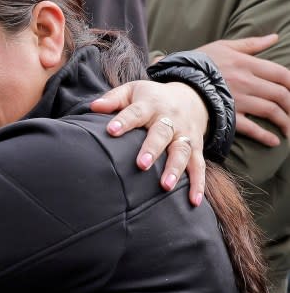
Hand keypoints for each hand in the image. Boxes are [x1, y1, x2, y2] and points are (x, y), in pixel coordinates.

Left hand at [91, 80, 206, 205]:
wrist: (191, 98)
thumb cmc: (151, 98)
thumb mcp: (132, 91)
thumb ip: (113, 99)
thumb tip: (94, 106)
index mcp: (151, 105)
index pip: (136, 112)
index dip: (124, 120)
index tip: (111, 130)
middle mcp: (171, 120)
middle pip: (162, 134)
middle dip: (152, 149)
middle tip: (141, 164)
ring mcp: (185, 135)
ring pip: (182, 152)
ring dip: (175, 169)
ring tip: (165, 186)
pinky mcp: (196, 149)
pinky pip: (199, 167)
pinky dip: (198, 184)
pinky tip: (193, 201)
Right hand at [197, 35, 289, 145]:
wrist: (174, 79)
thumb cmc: (199, 62)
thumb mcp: (224, 47)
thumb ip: (251, 44)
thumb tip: (274, 37)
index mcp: (247, 64)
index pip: (282, 74)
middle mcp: (247, 82)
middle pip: (280, 95)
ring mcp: (237, 99)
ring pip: (271, 111)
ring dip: (285, 122)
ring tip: (289, 130)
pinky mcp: (226, 114)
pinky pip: (251, 127)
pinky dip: (265, 135)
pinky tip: (274, 142)